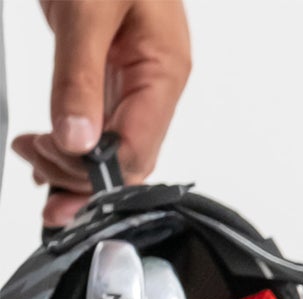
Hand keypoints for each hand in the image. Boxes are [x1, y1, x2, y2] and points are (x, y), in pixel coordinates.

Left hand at [11, 0, 191, 228]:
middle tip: (35, 163)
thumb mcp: (86, 8)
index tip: (54, 169)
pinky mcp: (109, 63)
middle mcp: (153, 79)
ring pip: (112, 144)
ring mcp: (133, 74)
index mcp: (163, 70)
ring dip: (73, 161)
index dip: (97, 173)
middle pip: (127, 157)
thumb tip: (76, 139)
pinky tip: (47, 146)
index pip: (137, 149)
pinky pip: (99, 118)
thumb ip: (79, 77)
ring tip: (33, 156)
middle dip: (81, 173)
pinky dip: (72, 138)